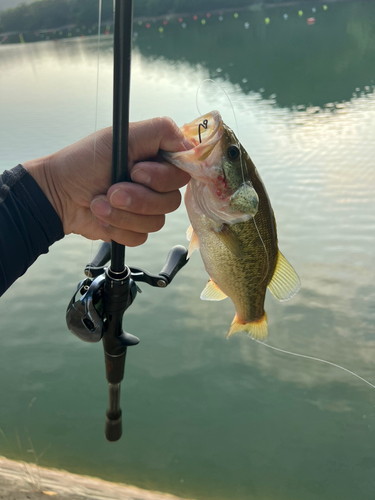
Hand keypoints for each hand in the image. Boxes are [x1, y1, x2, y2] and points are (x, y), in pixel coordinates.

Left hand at [23, 118, 190, 245]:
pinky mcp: (136, 228)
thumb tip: (189, 144)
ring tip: (100, 202)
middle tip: (112, 188)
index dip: (163, 176)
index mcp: (157, 159)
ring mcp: (146, 208)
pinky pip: (142, 236)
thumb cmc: (84, 162)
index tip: (138, 172)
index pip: (183, 170)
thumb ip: (160, 131)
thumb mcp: (120, 137)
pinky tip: (102, 216)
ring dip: (124, 213)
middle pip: (172, 199)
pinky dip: (118, 227)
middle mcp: (156, 184)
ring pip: (157, 220)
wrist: (58, 195)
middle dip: (139, 197)